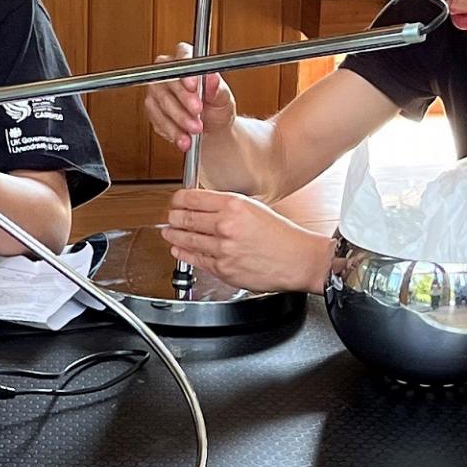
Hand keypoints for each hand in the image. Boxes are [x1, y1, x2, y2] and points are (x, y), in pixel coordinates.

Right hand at [143, 42, 236, 152]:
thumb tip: (212, 77)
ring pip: (162, 103)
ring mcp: (157, 91)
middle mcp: (169, 73)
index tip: (193, 86)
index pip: (182, 56)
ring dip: (179, 120)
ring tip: (195, 130)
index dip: (185, 71)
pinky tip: (184, 137)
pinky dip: (173, 131)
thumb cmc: (216, 107)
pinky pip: (158, 120)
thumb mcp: (223, 98)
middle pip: (170, 82)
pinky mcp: (153, 110)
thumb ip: (217, 88)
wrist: (211, 129)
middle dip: (184, 100)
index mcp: (188, 61)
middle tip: (198, 113)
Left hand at [163, 189, 331, 293]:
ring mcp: (222, 249)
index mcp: (234, 205)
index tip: (175, 201)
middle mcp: (225, 225)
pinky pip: (197, 259)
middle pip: (185, 218)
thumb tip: (203, 206)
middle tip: (169, 217)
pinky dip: (183, 254)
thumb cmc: (282, 235)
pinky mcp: (223, 269)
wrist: (298, 260)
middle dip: (172, 218)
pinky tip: (179, 249)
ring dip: (173, 235)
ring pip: (187, 240)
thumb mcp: (255, 208)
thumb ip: (227, 206)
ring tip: (168, 232)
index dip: (178, 199)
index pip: (192, 198)